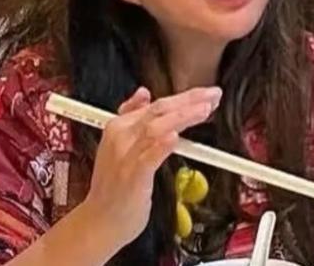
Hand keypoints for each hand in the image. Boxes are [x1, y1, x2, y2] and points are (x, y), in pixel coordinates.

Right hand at [80, 85, 221, 253]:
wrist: (100, 221)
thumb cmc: (116, 184)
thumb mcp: (120, 143)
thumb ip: (132, 116)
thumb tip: (144, 92)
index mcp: (120, 125)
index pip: (157, 103)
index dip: (186, 96)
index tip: (209, 94)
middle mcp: (121, 136)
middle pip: (159, 110)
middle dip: (190, 100)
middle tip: (214, 95)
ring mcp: (125, 156)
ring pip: (156, 128)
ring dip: (182, 117)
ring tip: (205, 110)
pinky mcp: (132, 177)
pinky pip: (148, 157)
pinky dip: (162, 145)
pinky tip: (176, 137)